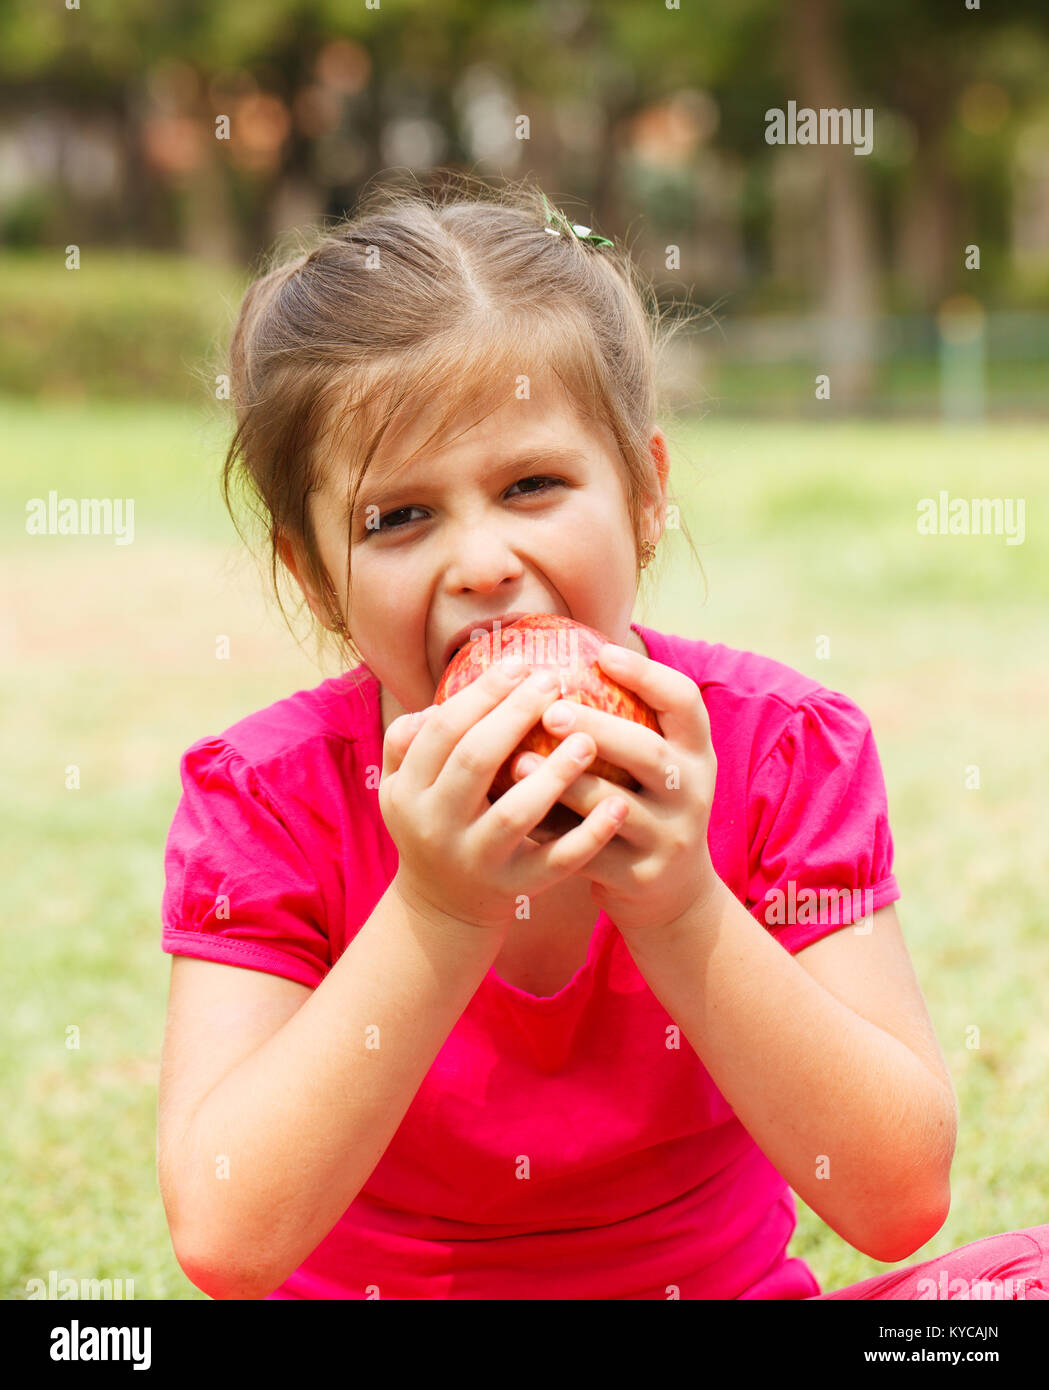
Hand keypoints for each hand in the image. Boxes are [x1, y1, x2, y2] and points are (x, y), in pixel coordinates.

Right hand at [378, 663, 626, 931]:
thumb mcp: (402, 787)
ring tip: (589, 738)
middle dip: (515, 716)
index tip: (520, 664)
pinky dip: (589, 834)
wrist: (442, 906)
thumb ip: (406, 740)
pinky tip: (618, 804)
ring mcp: (478, 860)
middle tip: (554, 683)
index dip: (481, 694)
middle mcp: (437, 826)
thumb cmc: (433, 822)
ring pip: (516, 814)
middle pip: (475, 760)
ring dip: (555, 773)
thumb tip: (440, 697)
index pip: (443, 730)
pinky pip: (557, 861)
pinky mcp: (517, 887)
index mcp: (408, 792)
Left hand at [508, 642, 721, 934]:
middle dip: (600, 729)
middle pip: (651, 753)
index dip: (647, 674)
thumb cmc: (645, 807)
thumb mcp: (655, 766)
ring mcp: (669, 837)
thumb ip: (627, 721)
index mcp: (695, 753)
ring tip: (516, 763)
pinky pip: (590, 851)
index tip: (602, 652)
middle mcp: (692, 791)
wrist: (671, 894)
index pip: (685, 702)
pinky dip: (552, 831)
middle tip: (549, 711)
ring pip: (616, 806)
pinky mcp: (640, 876)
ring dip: (565, 782)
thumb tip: (563, 654)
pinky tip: (515, 812)